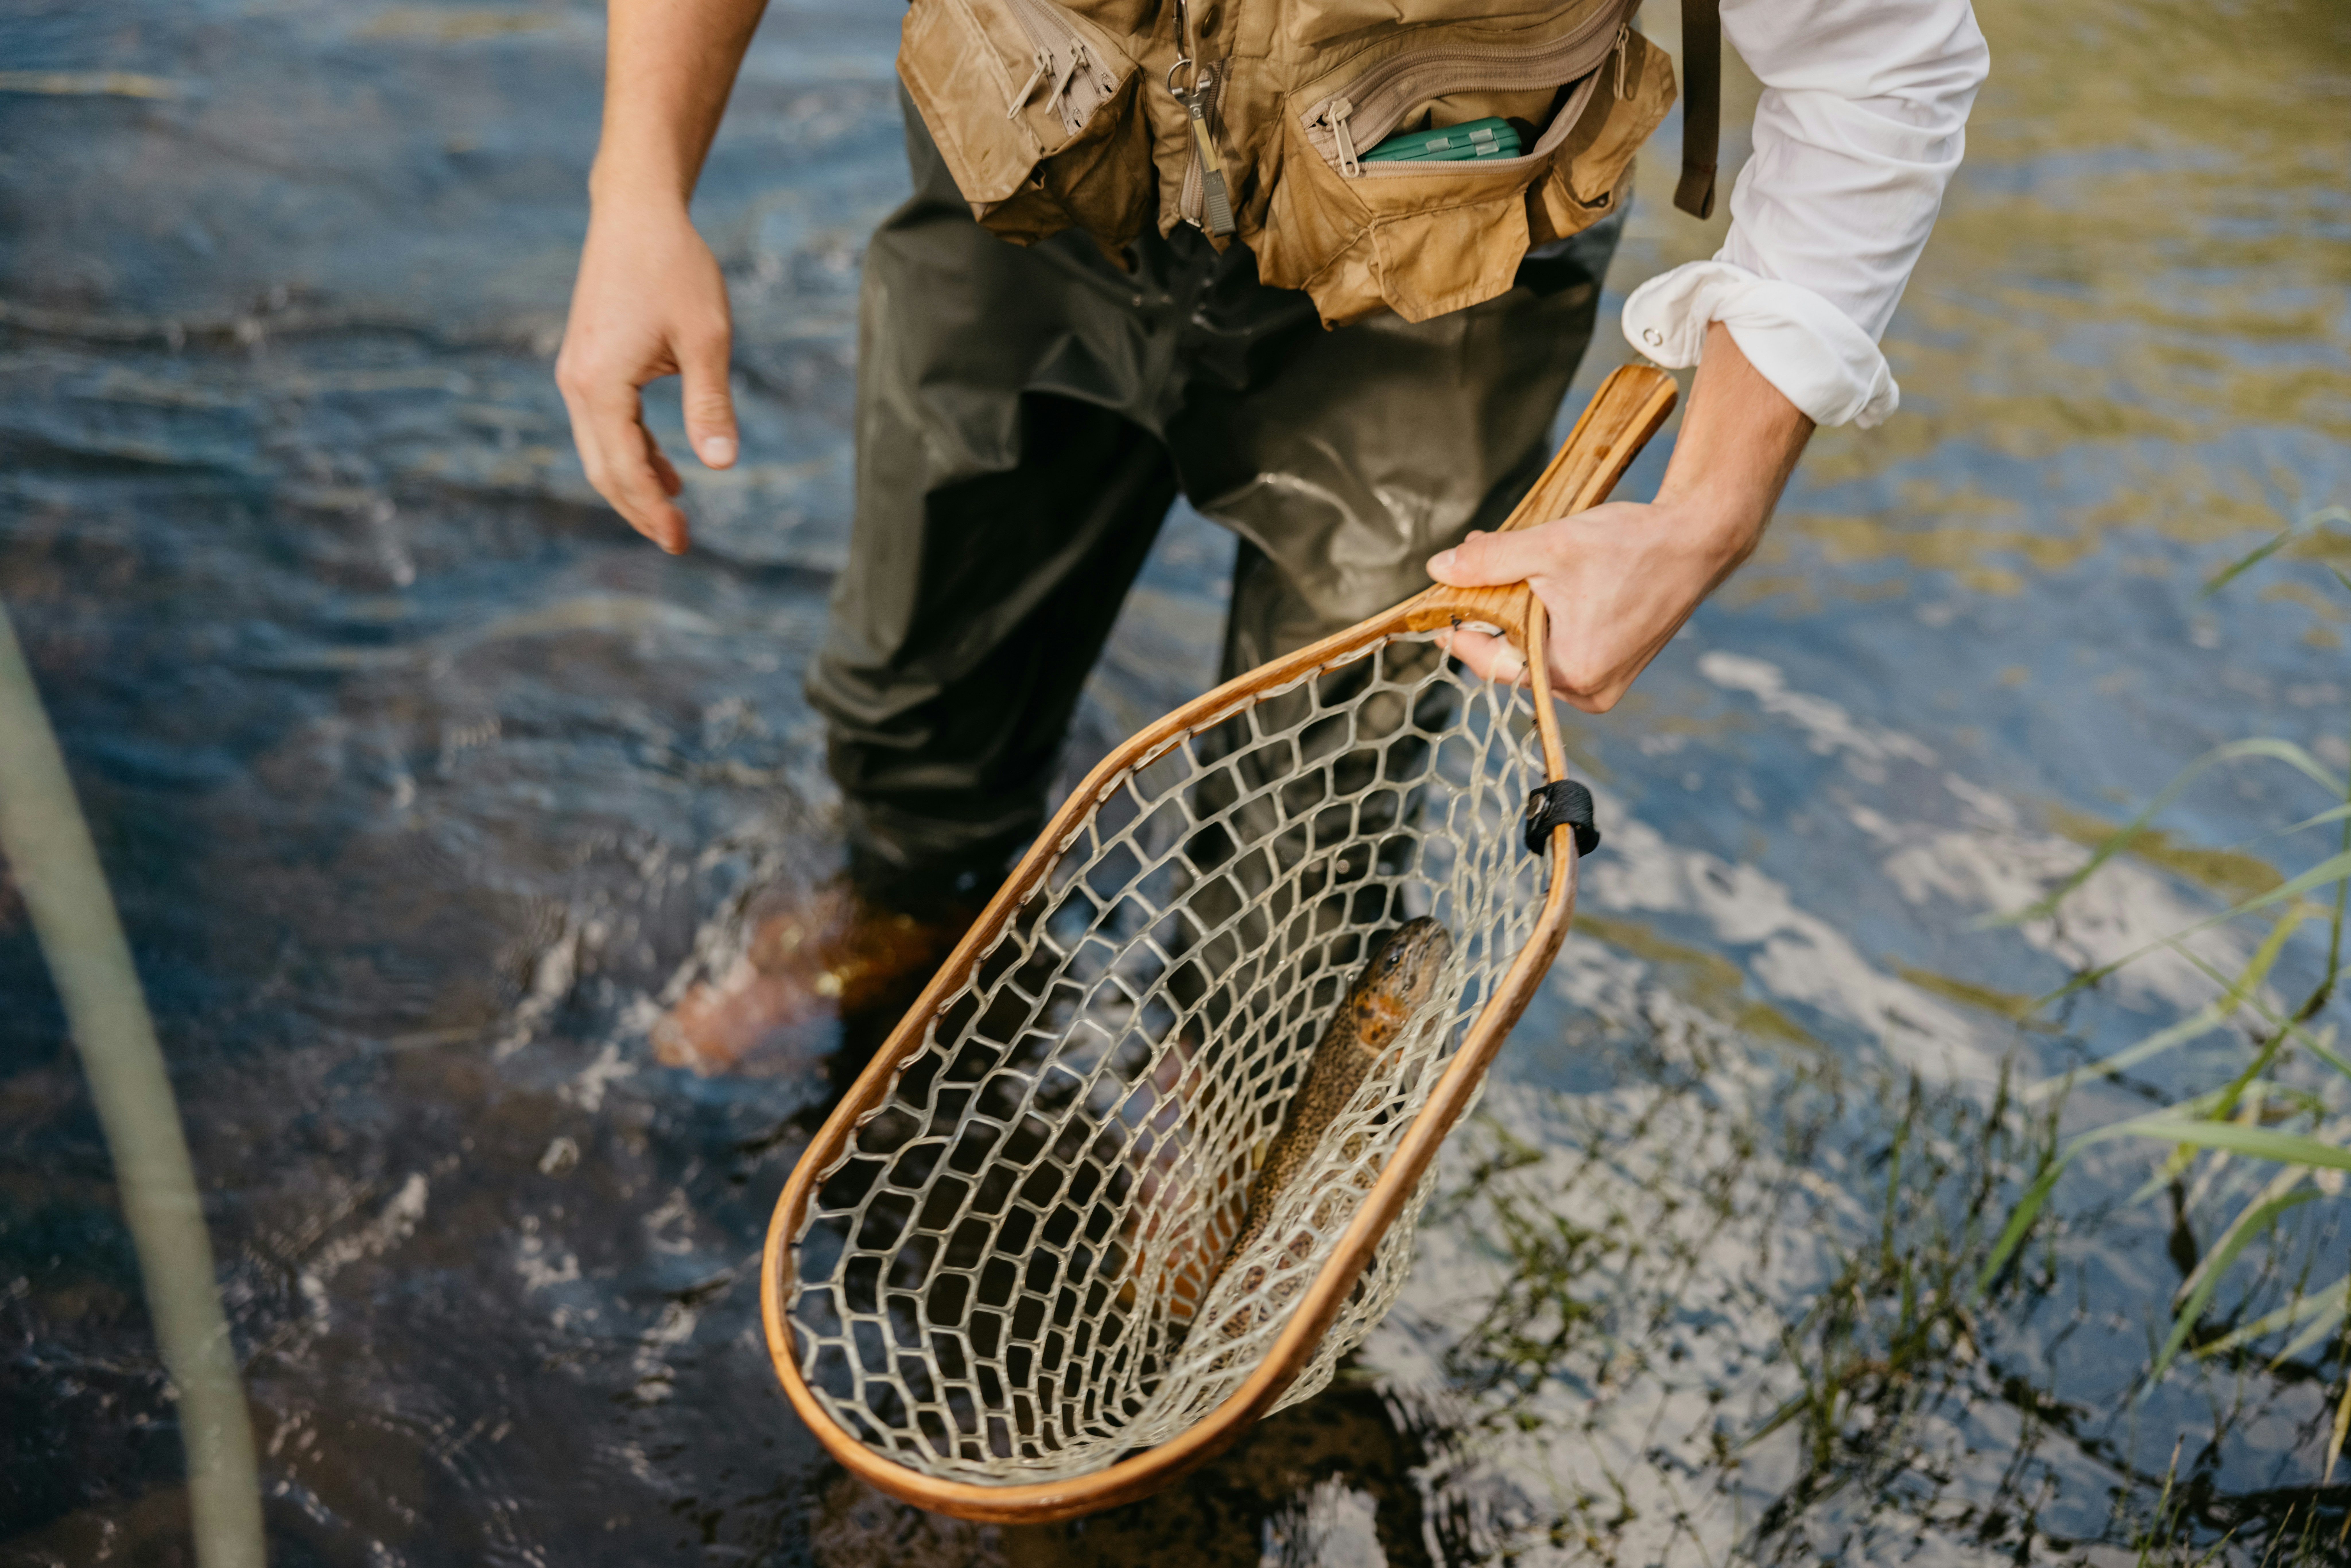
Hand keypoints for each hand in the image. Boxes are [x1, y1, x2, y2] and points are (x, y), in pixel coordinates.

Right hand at [554, 200, 737, 552]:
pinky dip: (634, 452)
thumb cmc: (675, 268)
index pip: (624, 468)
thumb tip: (722, 464)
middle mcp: (577, 384)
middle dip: (639, 510)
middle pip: (604, 469)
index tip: (680, 541)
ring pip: (602, 450)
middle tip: (679, 541)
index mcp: (600, 384)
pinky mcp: (588, 363)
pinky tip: (668, 470)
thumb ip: (711, 403)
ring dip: (637, 484)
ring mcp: (577, 373)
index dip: (651, 512)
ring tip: (675, 515)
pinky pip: (606, 425)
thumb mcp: (706, 338)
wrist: (637, 214)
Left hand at [1432, 324, 1814, 711]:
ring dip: (1518, 616)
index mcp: (1571, 673)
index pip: (1492, 662)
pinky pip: (1561, 652)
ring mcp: (1603, 685)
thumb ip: (1490, 561)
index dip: (1460, 631)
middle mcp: (1588, 692)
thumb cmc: (1631, 545)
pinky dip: (1546, 622)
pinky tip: (1546, 587)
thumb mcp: (1550, 547)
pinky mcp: (1613, 671)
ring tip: (1517, 571)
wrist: (1697, 541)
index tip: (1435, 612)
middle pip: (1513, 659)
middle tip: (1473, 572)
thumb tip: (1439, 568)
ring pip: (1536, 654)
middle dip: (1491, 615)